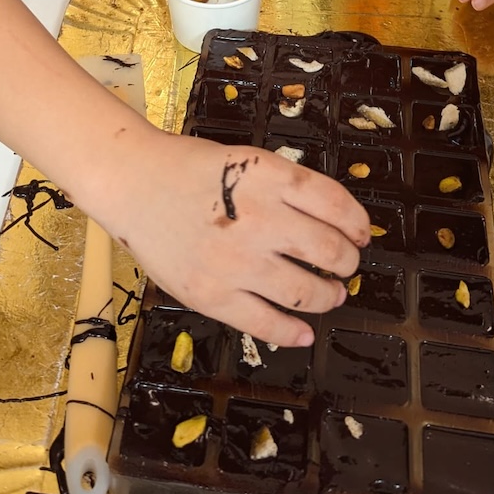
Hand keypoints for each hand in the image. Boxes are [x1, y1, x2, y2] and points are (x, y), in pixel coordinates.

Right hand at [103, 124, 370, 345]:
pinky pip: (266, 324)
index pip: (334, 203)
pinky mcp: (213, 295)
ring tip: (331, 294)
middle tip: (347, 264)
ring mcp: (236, 261)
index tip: (362, 233)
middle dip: (347, 261)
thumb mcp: (245, 161)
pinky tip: (304, 333)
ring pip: (305, 291)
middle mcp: (259, 219)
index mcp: (269, 178)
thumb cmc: (187, 167)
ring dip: (328, 295)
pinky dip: (293, 332)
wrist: (131, 183)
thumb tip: (330, 220)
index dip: (357, 222)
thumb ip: (285, 188)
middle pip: (328, 250)